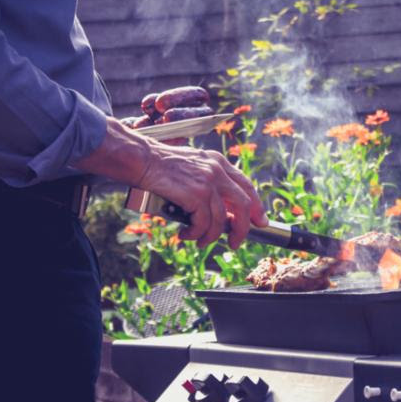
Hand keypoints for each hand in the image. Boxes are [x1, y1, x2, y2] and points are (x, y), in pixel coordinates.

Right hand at [76, 117, 267, 248]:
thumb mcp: (193, 166)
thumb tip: (221, 211)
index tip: (259, 222)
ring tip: (200, 242)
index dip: (256, 207)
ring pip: (221, 219)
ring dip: (211, 237)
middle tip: (235, 242)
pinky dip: (196, 234)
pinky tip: (187, 235)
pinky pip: (204, 223)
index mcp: (219, 162)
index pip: (246, 186)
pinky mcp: (196, 194)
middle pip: (243, 204)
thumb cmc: (161, 166)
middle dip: (242, 228)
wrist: (141, 159)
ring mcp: (208, 182)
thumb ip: (209, 181)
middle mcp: (217, 171)